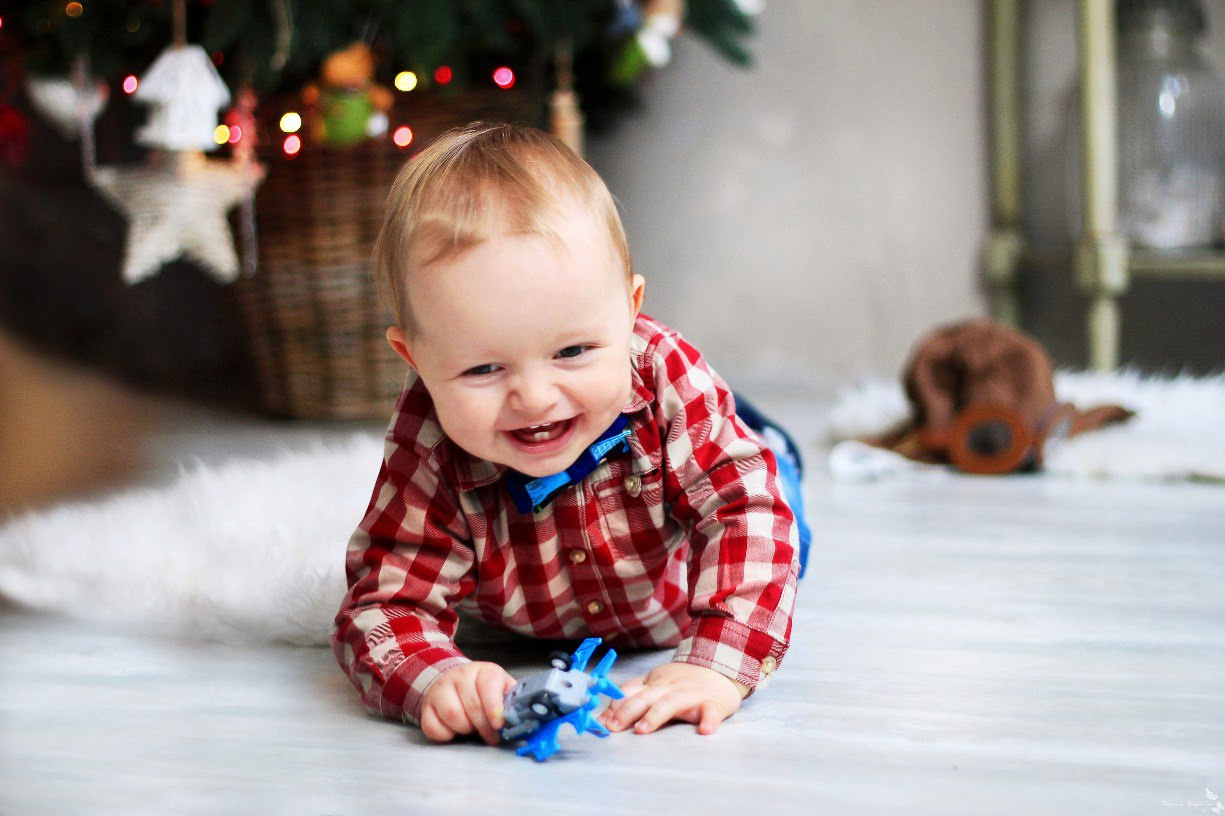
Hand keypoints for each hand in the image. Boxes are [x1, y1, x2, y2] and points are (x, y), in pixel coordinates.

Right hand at [419, 661, 516, 744]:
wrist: (455, 682)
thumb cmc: (483, 691)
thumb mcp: (502, 689)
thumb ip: (512, 702)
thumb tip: (525, 716)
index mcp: (483, 671)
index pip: (488, 686)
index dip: (494, 708)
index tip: (499, 724)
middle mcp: (460, 676)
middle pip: (472, 706)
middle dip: (484, 727)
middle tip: (491, 736)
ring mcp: (441, 689)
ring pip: (452, 715)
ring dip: (465, 729)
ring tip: (471, 727)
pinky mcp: (427, 706)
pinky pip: (433, 727)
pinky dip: (446, 735)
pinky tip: (454, 730)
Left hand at [599, 662, 747, 735]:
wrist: (719, 669)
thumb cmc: (683, 682)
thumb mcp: (656, 683)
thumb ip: (634, 695)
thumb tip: (606, 715)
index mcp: (655, 684)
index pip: (631, 693)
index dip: (616, 706)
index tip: (602, 721)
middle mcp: (670, 688)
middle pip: (646, 698)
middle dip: (627, 712)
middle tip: (613, 727)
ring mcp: (691, 695)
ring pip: (671, 703)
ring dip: (655, 716)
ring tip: (642, 730)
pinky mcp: (713, 703)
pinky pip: (711, 711)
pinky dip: (709, 720)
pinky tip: (704, 730)